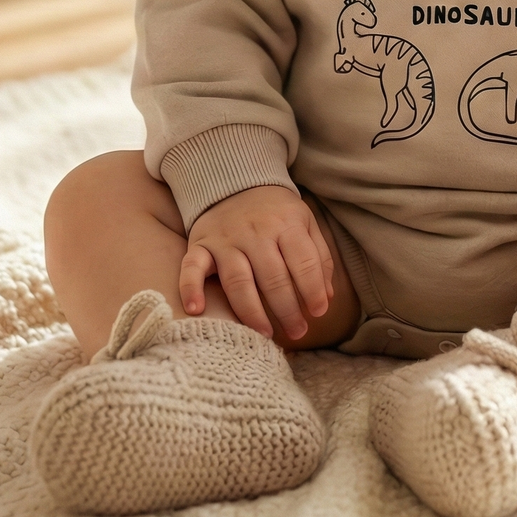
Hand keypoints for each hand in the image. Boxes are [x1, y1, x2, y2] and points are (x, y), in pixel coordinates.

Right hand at [179, 185, 333, 340]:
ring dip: (252, 312)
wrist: (235, 182)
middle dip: (287, 310)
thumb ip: (319, 258)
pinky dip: (190, 288)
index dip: (313, 290)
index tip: (319, 312)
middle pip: (273, 278)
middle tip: (298, 332)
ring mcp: (226, 240)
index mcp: (286, 224)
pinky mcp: (200, 245)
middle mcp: (256, 233)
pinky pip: (192, 268)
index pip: (303, 262)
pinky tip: (196, 310)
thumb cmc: (276, 212)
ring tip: (265, 334)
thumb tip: (326, 298)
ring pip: (239, 281)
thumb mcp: (305, 222)